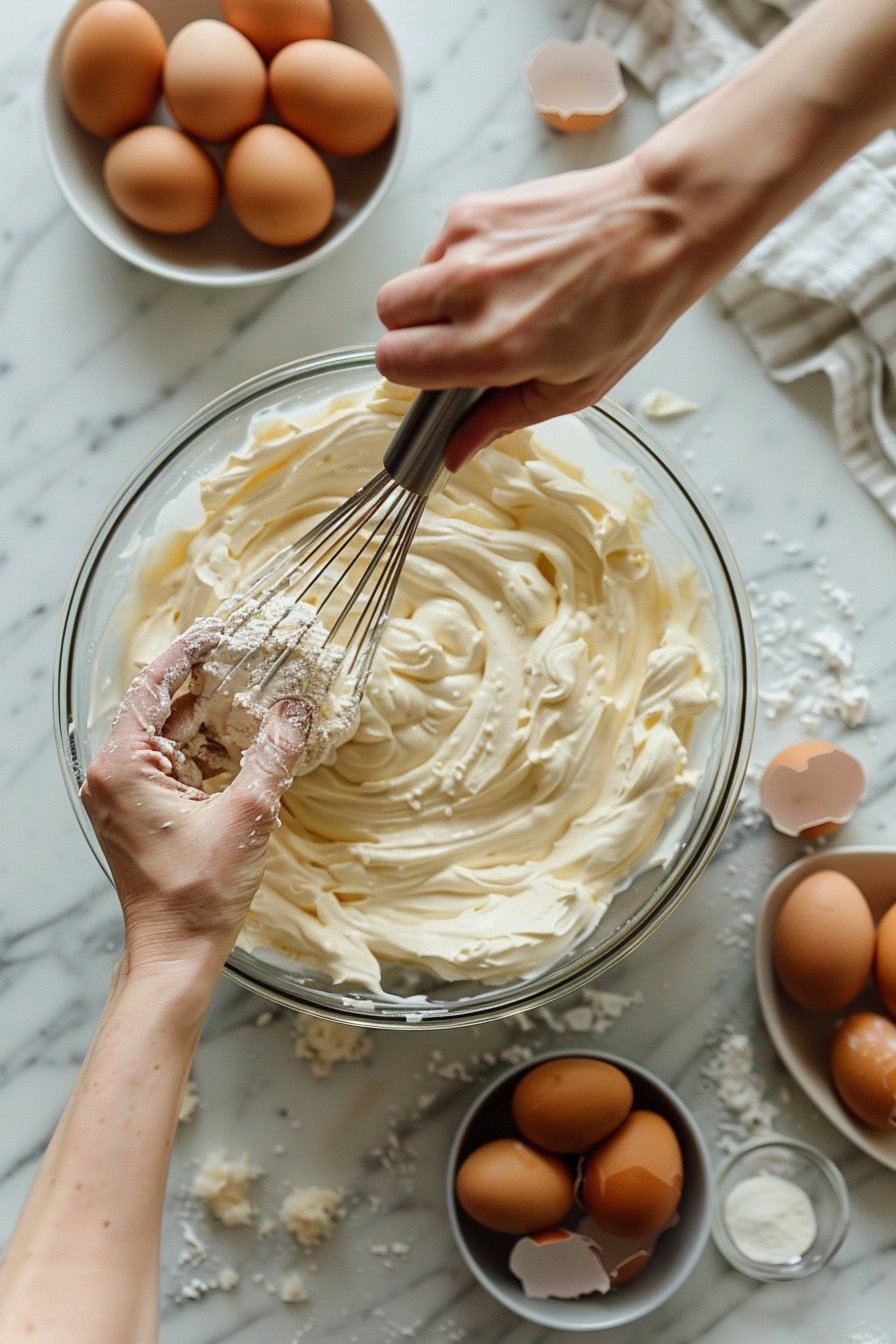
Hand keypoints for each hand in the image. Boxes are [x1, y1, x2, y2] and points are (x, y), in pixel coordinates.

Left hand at [81, 625, 312, 980]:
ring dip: (213, 724)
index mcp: (123, 766)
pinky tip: (246, 748)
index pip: (152, 686)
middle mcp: (113, 775)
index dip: (189, 653)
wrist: (176, 953)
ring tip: (258, 703)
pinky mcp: (141, 815)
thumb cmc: (197, 893)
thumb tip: (299, 709)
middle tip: (251, 663)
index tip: (219, 631)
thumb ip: (275, 753)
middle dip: (210, 688)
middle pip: (163, 710)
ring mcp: (125, 796)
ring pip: (172, 740)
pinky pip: (175, 767)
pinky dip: (208, 755)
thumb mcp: (249, 814)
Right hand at [375, 158, 703, 465]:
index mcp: (494, 348)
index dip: (410, 373)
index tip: (435, 374)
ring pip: (408, 278)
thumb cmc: (630, 306)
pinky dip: (458, 262)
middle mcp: (471, 292)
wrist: (662, 225)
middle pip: (386, 316)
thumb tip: (453, 453)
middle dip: (412, 332)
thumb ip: (500, 421)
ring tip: (492, 300)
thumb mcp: (572, 388)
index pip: (394, 363)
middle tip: (458, 338)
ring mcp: (469, 243)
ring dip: (434, 297)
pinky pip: (439, 245)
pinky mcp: (475, 207)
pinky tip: (508, 267)